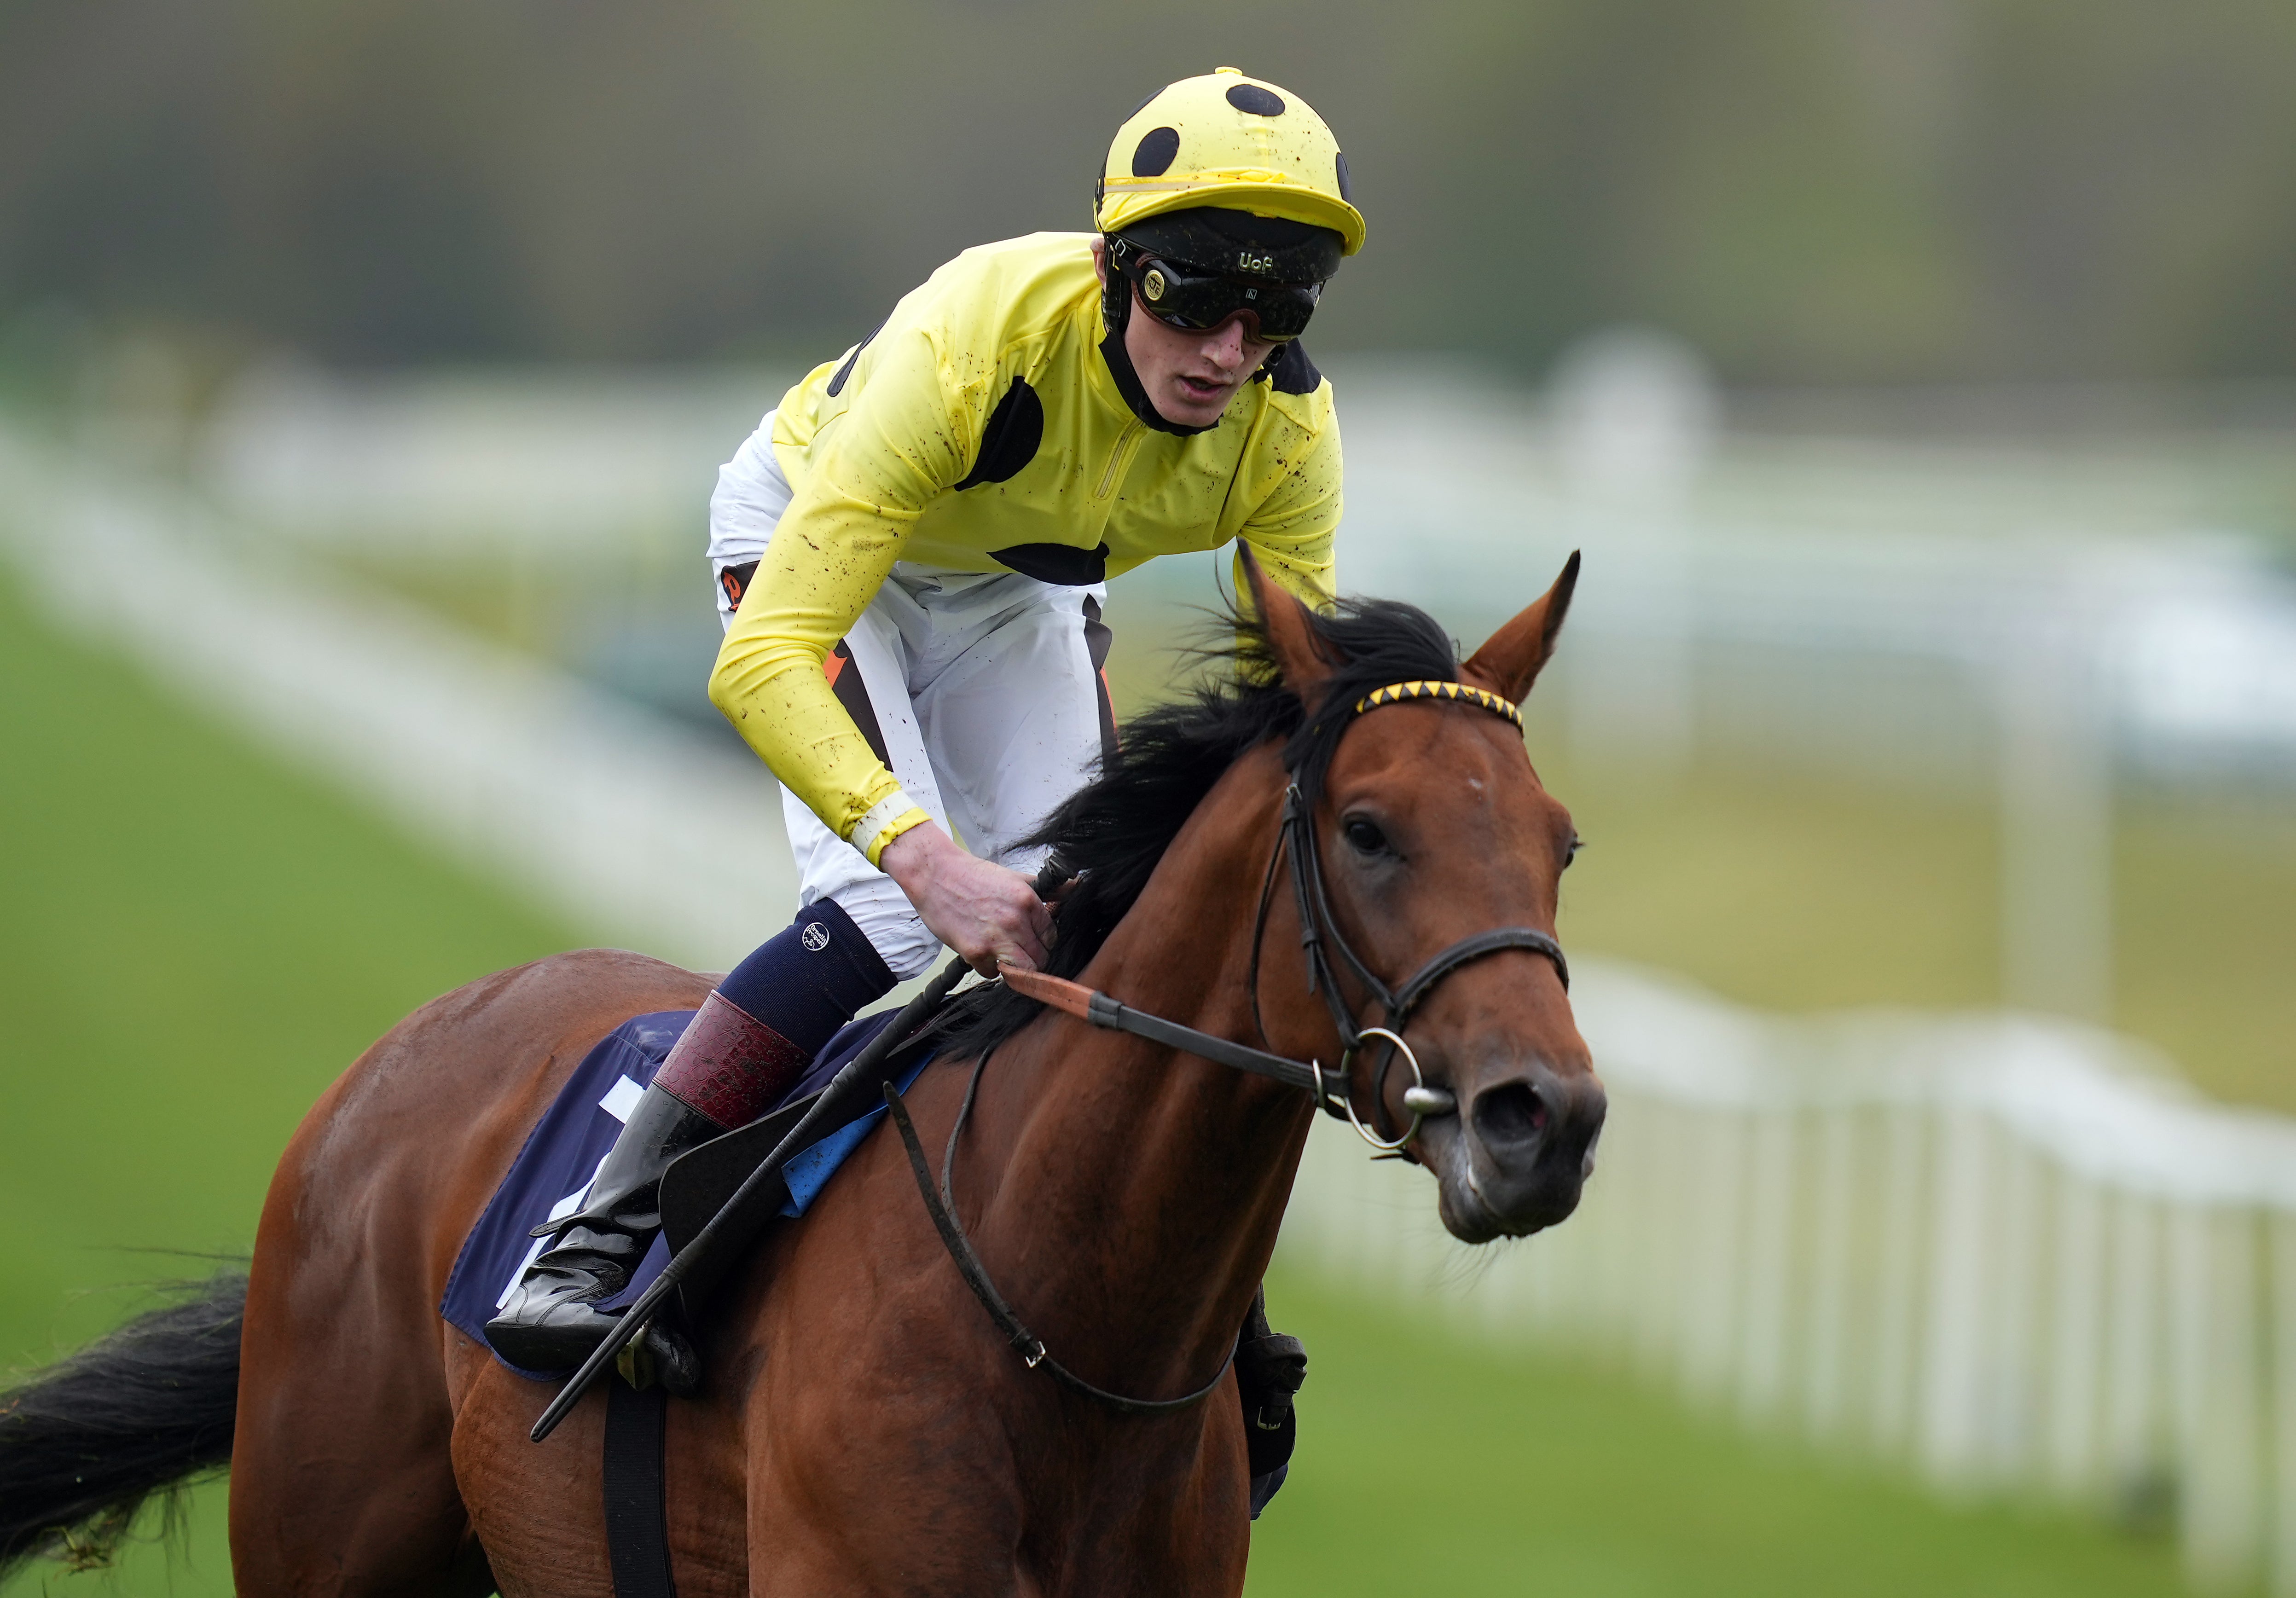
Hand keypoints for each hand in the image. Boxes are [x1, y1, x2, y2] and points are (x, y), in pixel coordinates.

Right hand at [879, 824, 1052, 976]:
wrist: (934, 875)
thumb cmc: (972, 876)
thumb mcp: (1015, 878)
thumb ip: (1048, 889)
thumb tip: (1077, 887)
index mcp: (1027, 901)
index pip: (1052, 938)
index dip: (1046, 944)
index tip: (1037, 944)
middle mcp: (1014, 921)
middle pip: (1041, 960)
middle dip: (1034, 960)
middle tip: (1021, 953)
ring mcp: (995, 939)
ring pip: (1022, 972)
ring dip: (1016, 969)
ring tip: (1005, 955)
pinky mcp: (975, 952)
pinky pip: (992, 973)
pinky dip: (989, 967)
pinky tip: (982, 950)